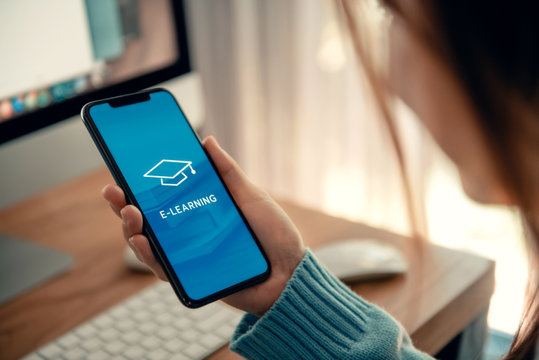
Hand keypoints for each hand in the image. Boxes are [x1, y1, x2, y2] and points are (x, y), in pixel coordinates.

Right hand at [102, 136, 304, 315]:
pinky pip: (163, 269)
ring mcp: (188, 256)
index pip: (163, 197)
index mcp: (200, 211)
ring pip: (148, 244)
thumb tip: (207, 142)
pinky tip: (142, 240)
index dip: (141, 184)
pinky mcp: (191, 278)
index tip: (124, 168)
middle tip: (115, 189)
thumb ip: (227, 172)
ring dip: (131, 228)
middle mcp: (189, 233)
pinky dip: (148, 255)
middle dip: (125, 204)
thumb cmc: (273, 234)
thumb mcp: (251, 196)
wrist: (289, 272)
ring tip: (129, 212)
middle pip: (148, 219)